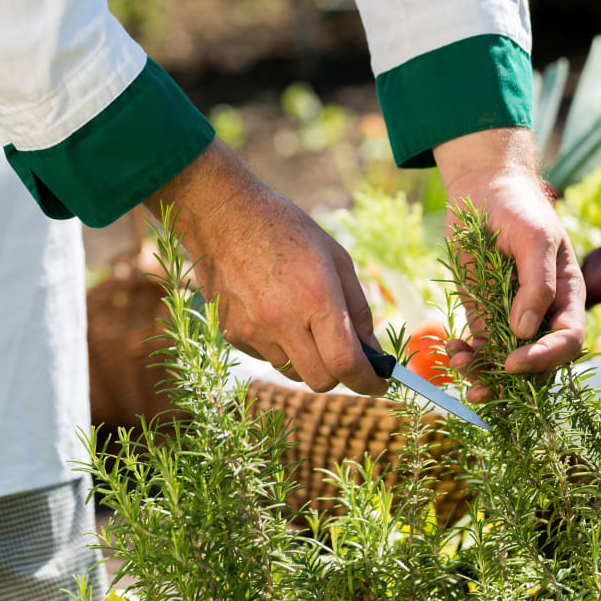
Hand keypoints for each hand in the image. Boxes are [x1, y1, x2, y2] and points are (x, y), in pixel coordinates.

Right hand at [146, 138, 387, 395]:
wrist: (222, 215)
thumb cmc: (286, 230)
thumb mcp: (336, 258)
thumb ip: (358, 309)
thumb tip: (372, 351)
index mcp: (315, 298)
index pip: (346, 363)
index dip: (367, 382)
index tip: (378, 385)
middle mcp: (282, 321)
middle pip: (320, 381)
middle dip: (339, 376)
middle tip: (346, 357)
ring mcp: (253, 331)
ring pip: (292, 372)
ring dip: (308, 360)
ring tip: (303, 321)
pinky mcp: (232, 334)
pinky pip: (267, 357)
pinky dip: (280, 348)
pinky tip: (275, 313)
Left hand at [433, 128, 584, 402]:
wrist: (483, 191)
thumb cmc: (519, 208)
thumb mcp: (534, 239)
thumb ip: (536, 284)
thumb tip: (525, 332)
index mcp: (566, 298)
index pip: (567, 341)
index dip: (545, 357)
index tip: (514, 361)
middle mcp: (542, 315)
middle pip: (538, 362)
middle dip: (512, 382)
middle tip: (479, 389)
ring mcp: (511, 318)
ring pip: (505, 363)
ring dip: (483, 375)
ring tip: (458, 365)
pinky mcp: (483, 316)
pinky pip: (479, 348)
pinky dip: (466, 356)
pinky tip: (452, 348)